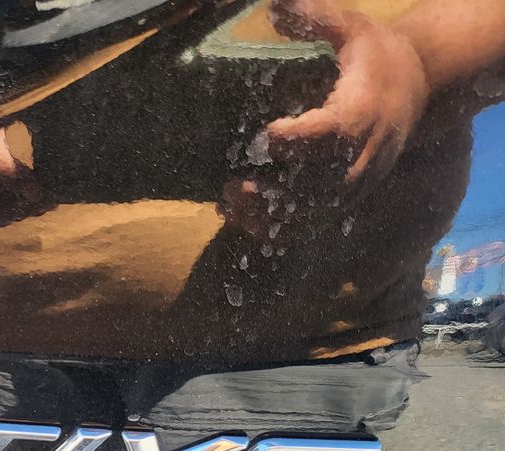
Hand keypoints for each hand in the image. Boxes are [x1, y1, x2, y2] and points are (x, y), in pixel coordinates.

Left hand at [220, 0, 432, 240]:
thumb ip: (317, 18)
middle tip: (233, 185)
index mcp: (361, 112)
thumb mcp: (354, 30)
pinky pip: (313, 224)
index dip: (296, 139)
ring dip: (269, 216)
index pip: (329, 134)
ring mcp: (356, 182)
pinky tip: (243, 221)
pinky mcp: (348, 198)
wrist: (420, 91)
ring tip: (229, 205)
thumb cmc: (378, 58)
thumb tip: (275, 5)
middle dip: (274, 191)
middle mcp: (361, 154)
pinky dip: (278, 229)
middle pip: (318, 185)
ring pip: (313, 213)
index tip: (264, 135)